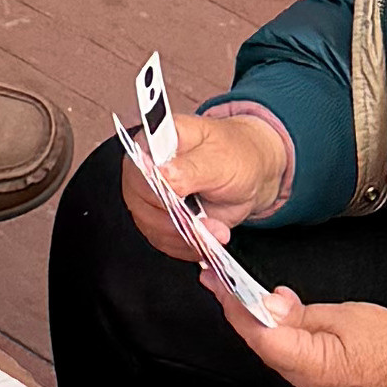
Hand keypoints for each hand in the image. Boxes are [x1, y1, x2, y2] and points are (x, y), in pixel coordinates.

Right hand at [150, 95, 295, 232]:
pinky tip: (207, 237)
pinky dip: (186, 245)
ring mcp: (148, 197)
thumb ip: (189, 169)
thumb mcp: (219, 159)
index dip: (156, 189)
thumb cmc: (233, 156)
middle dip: (176, 219)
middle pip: (141, 202)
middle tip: (207, 223)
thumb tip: (162, 175)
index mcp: (152, 141)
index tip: (182, 201)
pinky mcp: (157, 220)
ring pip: (151, 226)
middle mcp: (143, 169)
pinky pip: (163, 241)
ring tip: (215, 229)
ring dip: (185, 235)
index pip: (139, 169)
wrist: (247, 174)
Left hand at [228, 295, 386, 386]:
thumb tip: (269, 304)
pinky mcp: (323, 384)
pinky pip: (290, 357)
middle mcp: (305, 382)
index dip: (233, 305)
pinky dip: (278, 334)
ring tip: (239, 292)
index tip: (214, 281)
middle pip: (260, 343)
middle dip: (238, 310)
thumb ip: (302, 313)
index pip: (257, 333)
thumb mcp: (345, 316)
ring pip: (273, 350)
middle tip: (217, 280)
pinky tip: (275, 315)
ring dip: (257, 321)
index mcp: (308, 364)